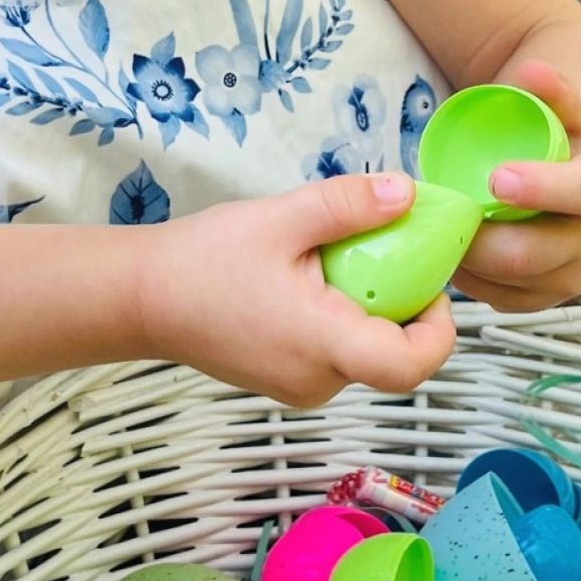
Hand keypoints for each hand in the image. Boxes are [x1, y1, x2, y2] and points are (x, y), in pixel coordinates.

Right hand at [136, 174, 457, 410]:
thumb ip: (347, 205)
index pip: (409, 366)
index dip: (440, 330)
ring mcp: (300, 387)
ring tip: (335, 263)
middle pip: (392, 357)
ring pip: (364, 355)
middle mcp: (317, 380)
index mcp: (321, 344)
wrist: (141, 297)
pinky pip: (336, 355)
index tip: (434, 286)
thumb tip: (407, 193)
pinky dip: (340, 320)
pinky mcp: (286, 381)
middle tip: (383, 253)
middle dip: (401, 306)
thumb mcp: (281, 218)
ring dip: (368, 310)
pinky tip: (311, 283)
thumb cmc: (203, 260)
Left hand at [450, 60, 580, 313]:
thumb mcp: (562, 108)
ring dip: (471, 259)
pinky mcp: (548, 298)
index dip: (541, 188)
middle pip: (531, 254)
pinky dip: (472, 278)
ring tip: (444, 227)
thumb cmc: (563, 137)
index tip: (495, 177)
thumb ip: (550, 89)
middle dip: (481, 237)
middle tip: (444, 211)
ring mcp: (575, 275)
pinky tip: (456, 250)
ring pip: (510, 283)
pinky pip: (501, 299)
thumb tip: (530, 70)